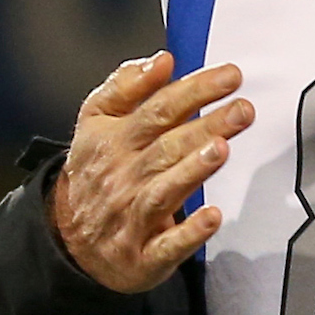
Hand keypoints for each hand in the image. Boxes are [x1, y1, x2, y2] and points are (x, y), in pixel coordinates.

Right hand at [50, 50, 253, 293]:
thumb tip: (163, 59)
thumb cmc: (100, 166)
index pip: (158, 109)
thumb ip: (127, 85)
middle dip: (207, 126)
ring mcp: (131, 216)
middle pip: (168, 146)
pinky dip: (189, 232)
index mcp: (113, 139)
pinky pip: (167, 245)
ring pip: (165, 190)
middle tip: (243, 110)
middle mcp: (122, 175)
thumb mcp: (97, 120)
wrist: (71, 239)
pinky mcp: (144, 255)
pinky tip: (213, 217)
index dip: (195, 91)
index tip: (232, 75)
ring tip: (221, 149)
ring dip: (193, 170)